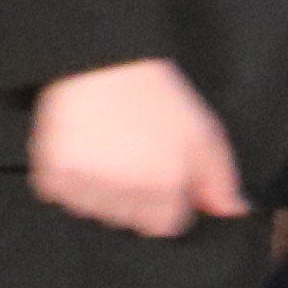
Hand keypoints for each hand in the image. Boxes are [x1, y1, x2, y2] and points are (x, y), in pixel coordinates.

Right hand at [29, 57, 246, 238]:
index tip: (157, 176)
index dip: (164, 202)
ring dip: (99, 192)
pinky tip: (80, 151)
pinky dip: (67, 180)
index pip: (166, 225)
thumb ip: (222, 181)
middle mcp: (127, 192)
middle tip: (129, 157)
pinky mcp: (53, 175)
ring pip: (95, 211)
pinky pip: (60, 195)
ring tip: (105, 151)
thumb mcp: (205, 135)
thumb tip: (235, 214)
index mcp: (166, 186)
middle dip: (133, 199)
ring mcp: (87, 185)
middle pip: (130, 221)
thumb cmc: (158, 98)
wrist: (103, 62)